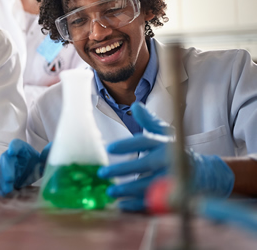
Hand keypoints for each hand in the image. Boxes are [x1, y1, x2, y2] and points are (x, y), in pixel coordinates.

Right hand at [0, 139, 51, 196]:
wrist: (28, 170)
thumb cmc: (35, 164)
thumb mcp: (43, 162)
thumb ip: (47, 157)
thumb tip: (52, 149)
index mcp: (21, 148)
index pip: (16, 144)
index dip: (13, 147)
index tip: (12, 152)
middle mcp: (10, 154)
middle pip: (5, 159)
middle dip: (6, 169)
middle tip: (9, 180)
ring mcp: (2, 164)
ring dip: (1, 180)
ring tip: (7, 191)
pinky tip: (4, 193)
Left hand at [97, 102, 234, 211]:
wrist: (207, 173)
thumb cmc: (177, 150)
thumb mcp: (166, 134)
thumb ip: (149, 122)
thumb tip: (135, 105)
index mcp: (166, 143)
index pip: (145, 141)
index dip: (127, 145)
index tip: (109, 148)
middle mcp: (170, 160)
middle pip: (144, 164)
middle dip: (122, 169)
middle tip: (102, 172)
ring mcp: (174, 179)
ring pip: (148, 185)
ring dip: (127, 190)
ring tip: (110, 191)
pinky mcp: (175, 196)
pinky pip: (155, 201)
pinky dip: (138, 204)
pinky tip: (122, 205)